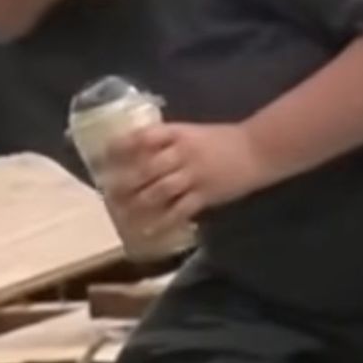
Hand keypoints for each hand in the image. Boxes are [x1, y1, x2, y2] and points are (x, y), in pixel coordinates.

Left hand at [103, 122, 268, 231]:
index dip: (120, 147)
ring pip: (160, 190)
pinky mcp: (206, 194)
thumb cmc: (220, 140)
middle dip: (124, 182)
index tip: (104, 158)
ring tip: (122, 214)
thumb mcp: (189, 132)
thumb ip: (165, 141)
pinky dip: (164, 221)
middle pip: (147, 168)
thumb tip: (132, 154)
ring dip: (139, 203)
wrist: (258, 149)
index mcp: (176, 133)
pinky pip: (181, 210)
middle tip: (108, 193)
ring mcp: (195, 174)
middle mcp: (182, 152)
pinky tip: (149, 229)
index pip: (142, 137)